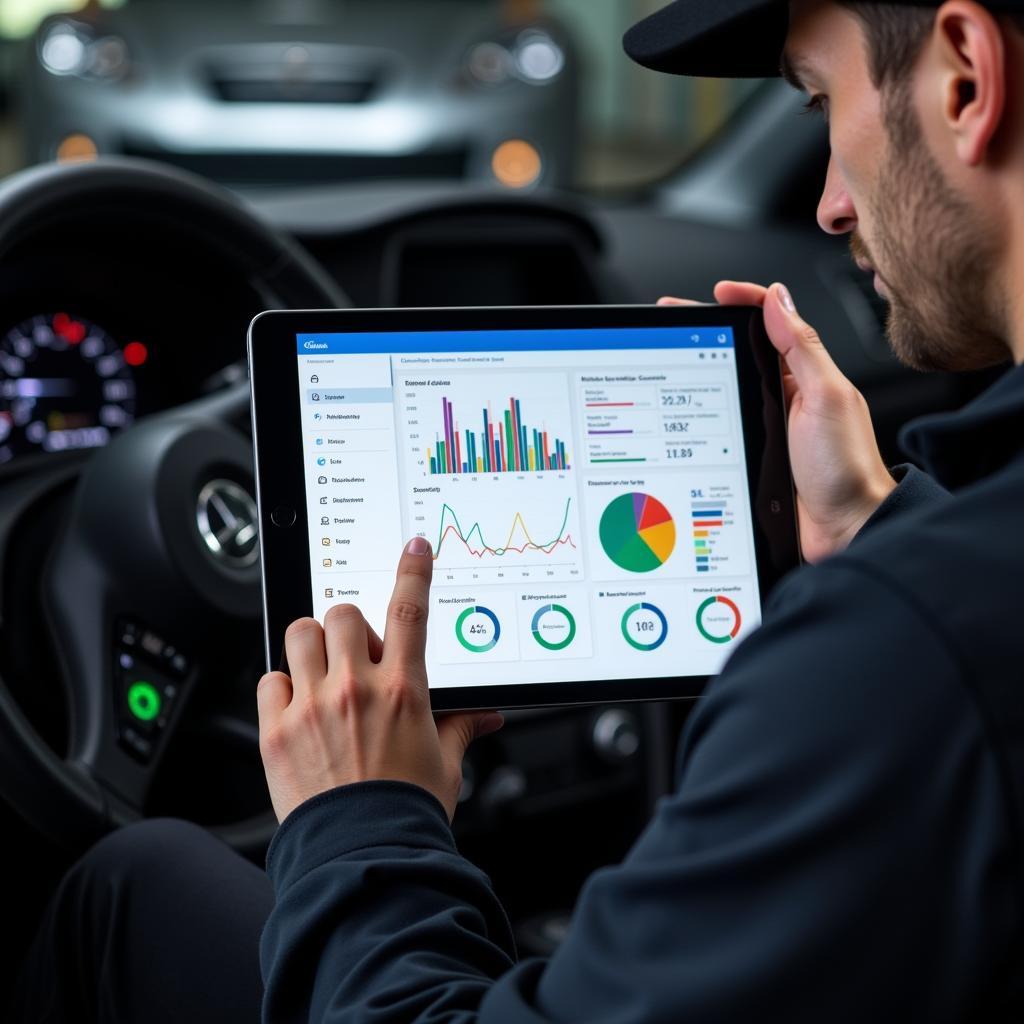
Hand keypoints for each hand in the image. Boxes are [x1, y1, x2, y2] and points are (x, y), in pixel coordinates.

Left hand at [256, 537, 503, 823]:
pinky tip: (297, 711)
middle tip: (354, 657)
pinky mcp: (276, 730)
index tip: (415, 547)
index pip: (409, 610)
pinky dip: (282, 688)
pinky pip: (269, 679)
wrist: (364, 856)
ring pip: (300, 634)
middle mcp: (355, 689)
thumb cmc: (407, 811)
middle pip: (340, 613)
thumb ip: (462, 726)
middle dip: (346, 627)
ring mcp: (312, 706)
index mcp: (402, 690)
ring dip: (311, 646)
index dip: (414, 570)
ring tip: (321, 675)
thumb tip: (487, 716)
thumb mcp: (445, 762)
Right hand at [659, 281, 894, 561]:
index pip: (770, 324)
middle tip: (671, 318)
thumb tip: (778, 299)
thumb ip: (804, 348)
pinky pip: (716, 430)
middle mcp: (783, 398)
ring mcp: (764, 427)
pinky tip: (674, 416)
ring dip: (693, 375)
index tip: (716, 295)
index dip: (744, 302)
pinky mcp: (749, 456)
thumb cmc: (846, 468)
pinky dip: (694, 419)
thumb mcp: (827, 397)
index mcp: (803, 376)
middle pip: (738, 352)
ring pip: (723, 390)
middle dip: (703, 331)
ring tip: (666, 360)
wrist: (846, 530)